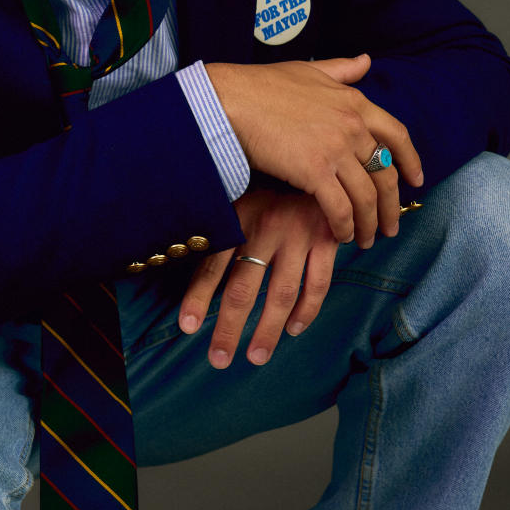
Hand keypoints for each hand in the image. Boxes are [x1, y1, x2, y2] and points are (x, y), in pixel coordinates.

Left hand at [178, 190, 338, 367]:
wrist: (314, 150)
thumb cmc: (266, 177)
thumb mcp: (236, 190)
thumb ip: (218, 223)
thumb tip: (181, 251)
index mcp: (238, 216)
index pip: (212, 266)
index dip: (198, 299)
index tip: (186, 328)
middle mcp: (266, 228)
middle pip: (243, 289)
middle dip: (229, 329)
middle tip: (218, 360)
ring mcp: (299, 235)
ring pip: (281, 294)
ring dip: (268, 330)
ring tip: (256, 357)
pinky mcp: (327, 238)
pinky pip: (318, 283)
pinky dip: (307, 310)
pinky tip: (293, 330)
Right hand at [205, 54, 422, 246]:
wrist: (229, 100)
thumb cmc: (260, 85)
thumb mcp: (309, 70)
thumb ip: (341, 69)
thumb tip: (365, 61)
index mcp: (354, 101)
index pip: (397, 135)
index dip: (410, 161)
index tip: (416, 180)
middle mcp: (352, 125)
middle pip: (385, 173)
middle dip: (391, 206)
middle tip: (390, 226)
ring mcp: (335, 149)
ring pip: (366, 196)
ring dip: (369, 223)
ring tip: (366, 239)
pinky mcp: (314, 172)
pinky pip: (341, 208)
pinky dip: (345, 226)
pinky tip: (342, 236)